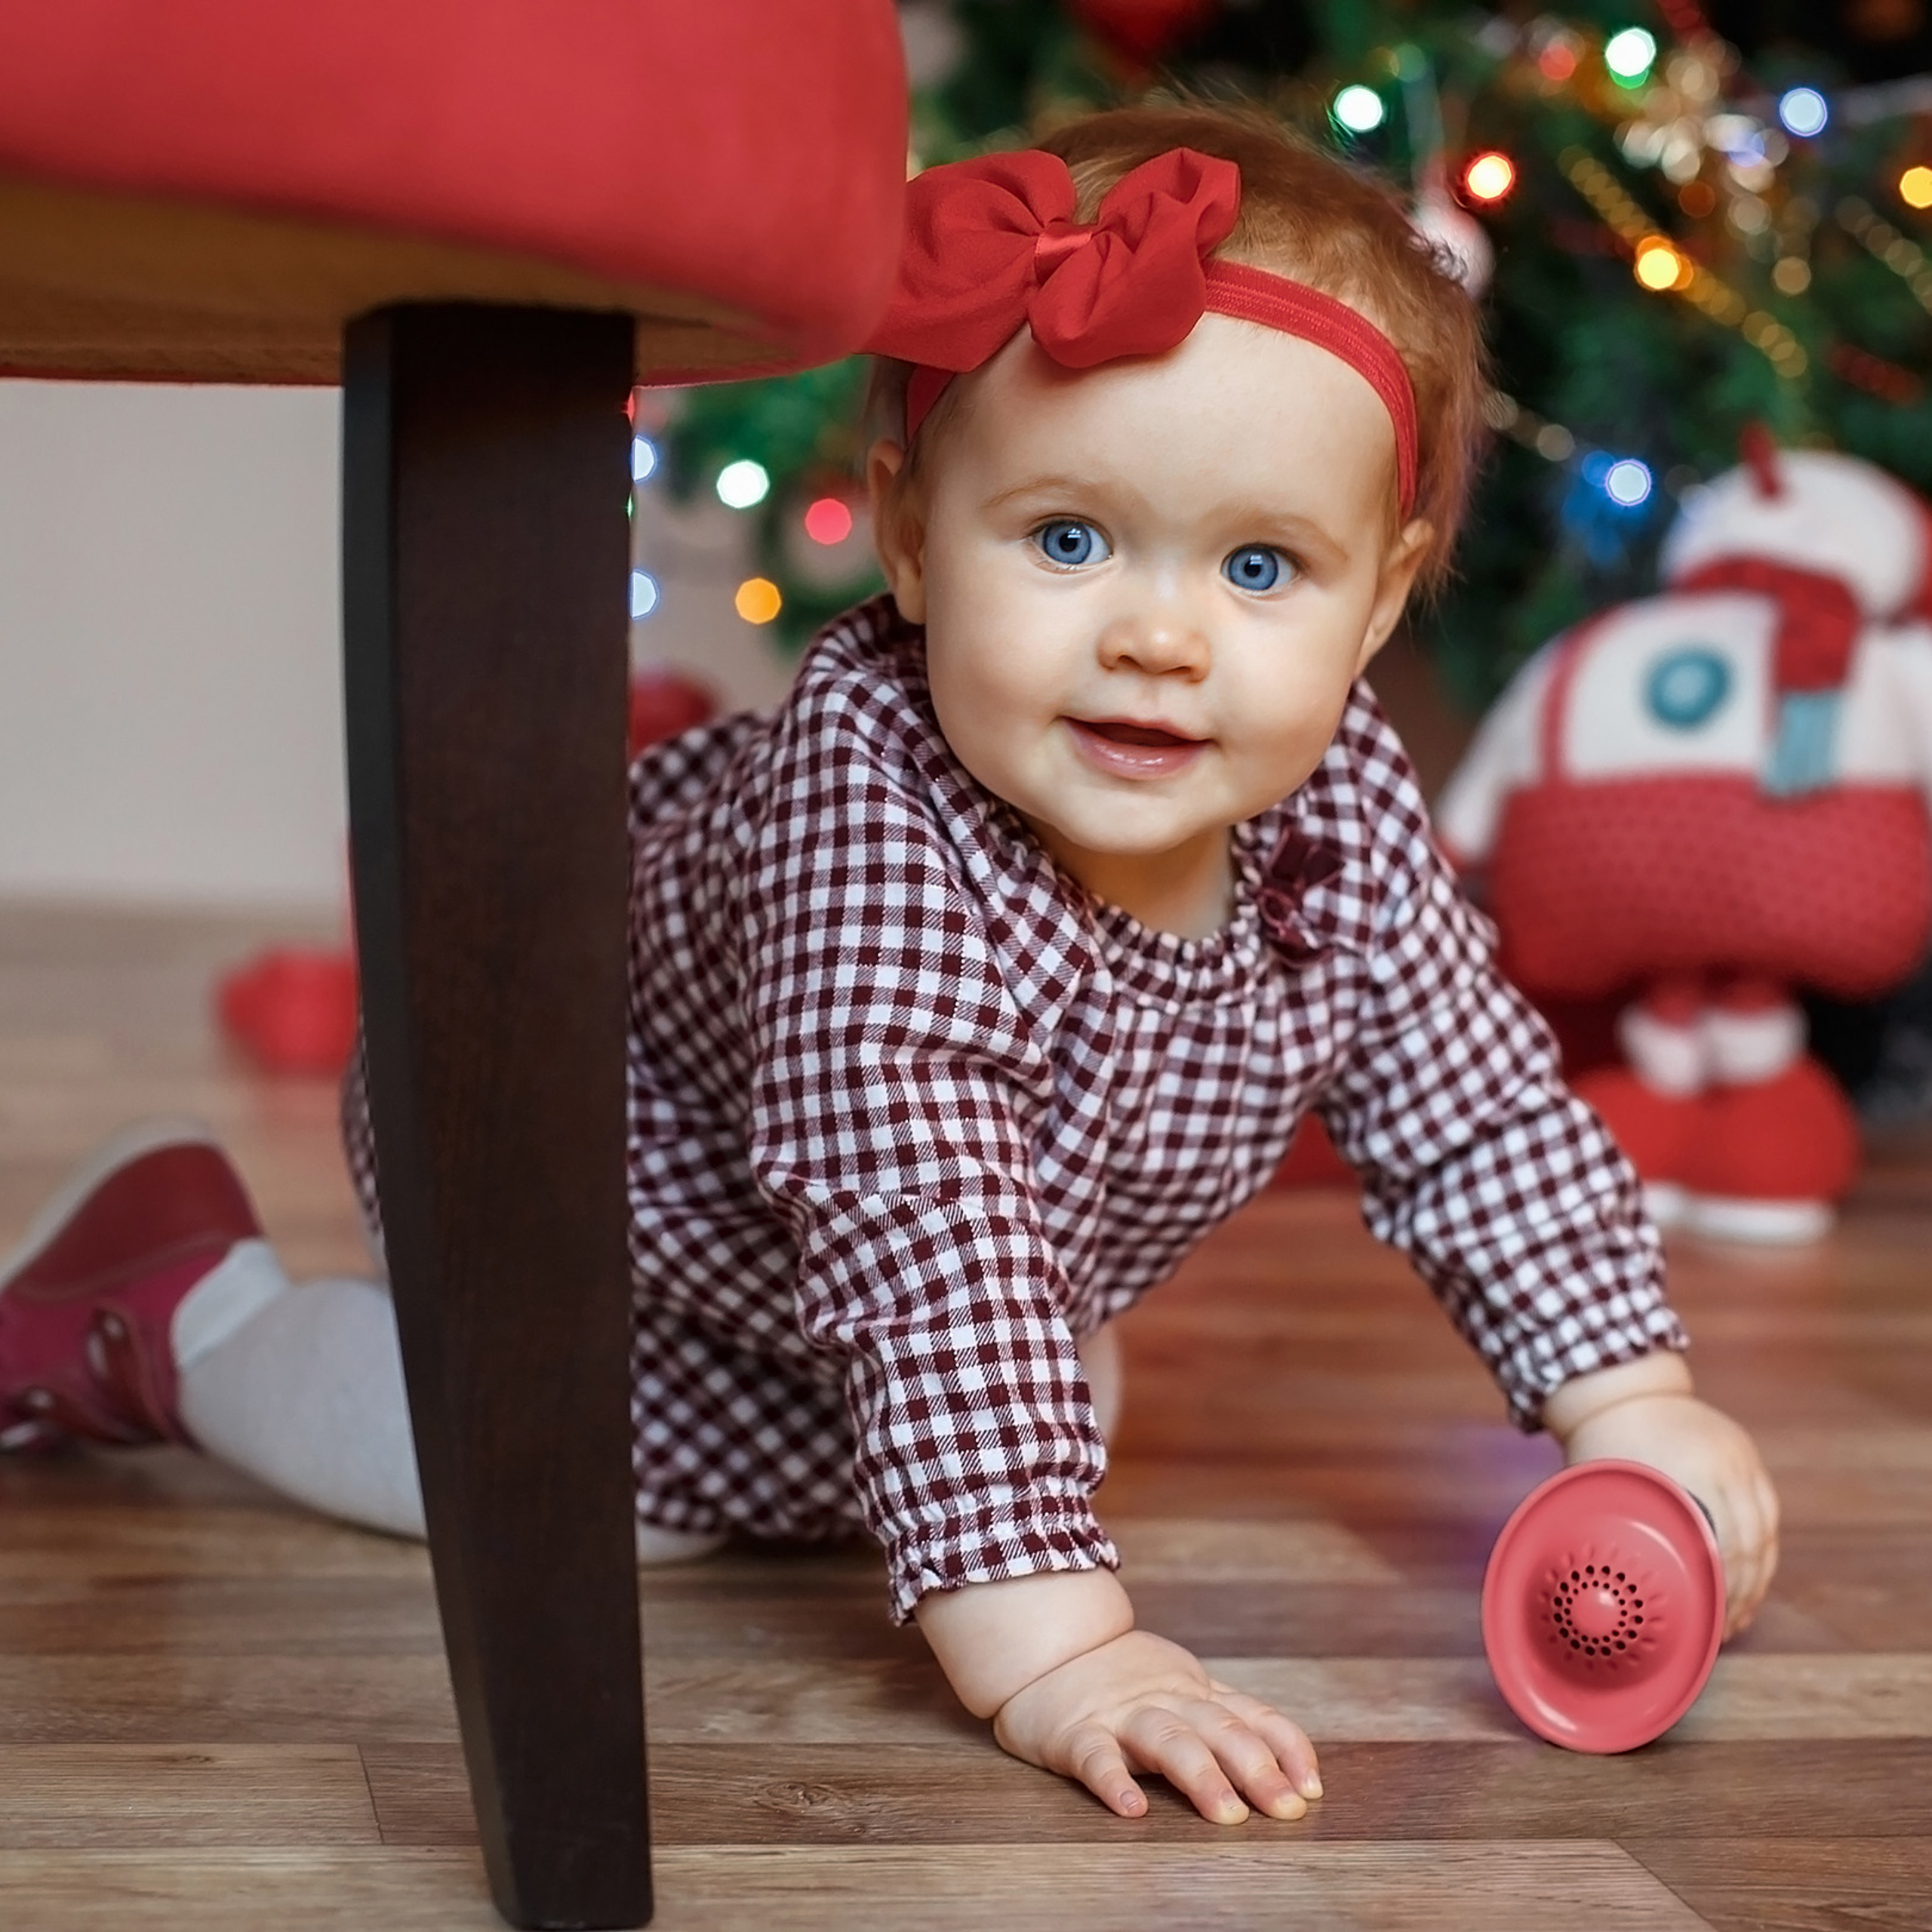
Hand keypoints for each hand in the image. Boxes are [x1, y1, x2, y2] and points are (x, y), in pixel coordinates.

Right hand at [991, 1627, 1320, 1823]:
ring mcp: (1121, 1714)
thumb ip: (1222, 1716)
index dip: (1286, 1749)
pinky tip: (1131, 1808)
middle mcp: (1165, 1700)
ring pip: (1167, 1740)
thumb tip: (1291, 1768)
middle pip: (1218, 1729)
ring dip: (1201, 1776)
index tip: (1311, 1788)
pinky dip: (1114, 1782)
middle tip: (1285, 1809)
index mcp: (1194, 1692)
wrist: (1045, 1645)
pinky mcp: (1076, 1733)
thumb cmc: (1120, 1678)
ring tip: (1228, 1815)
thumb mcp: (1178, 1684)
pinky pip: (1096, 1757)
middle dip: (1256, 1769)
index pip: (1252, 1716)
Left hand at [1548, 1364, 1778, 1639]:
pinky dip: (1761, 1545)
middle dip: (1745, 1593)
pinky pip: (1765, 1509)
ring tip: (1740, 1611)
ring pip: (1768, 1530)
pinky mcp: (1745, 1455)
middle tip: (1726, 1628)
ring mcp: (1743, 1457)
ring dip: (1758, 1575)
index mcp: (1699, 1471)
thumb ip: (1613, 1529)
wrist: (1620, 1383)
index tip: (1715, 1624)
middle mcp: (1731, 1464)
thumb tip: (1602, 1586)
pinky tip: (1750, 1572)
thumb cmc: (1602, 1437)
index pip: (1730, 1548)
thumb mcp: (1602, 1484)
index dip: (1727, 1593)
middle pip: (1756, 1544)